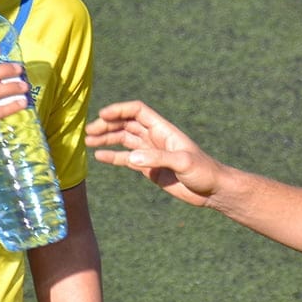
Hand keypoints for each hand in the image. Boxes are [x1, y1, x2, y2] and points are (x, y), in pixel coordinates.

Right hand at [86, 101, 220, 207]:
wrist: (212, 191)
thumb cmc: (204, 172)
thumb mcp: (183, 162)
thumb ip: (158, 159)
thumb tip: (131, 158)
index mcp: (163, 130)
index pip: (137, 112)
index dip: (120, 110)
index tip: (102, 115)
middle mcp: (155, 138)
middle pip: (126, 125)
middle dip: (108, 125)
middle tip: (89, 131)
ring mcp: (151, 153)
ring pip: (124, 140)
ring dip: (107, 138)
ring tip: (88, 140)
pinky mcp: (150, 169)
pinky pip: (127, 159)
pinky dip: (113, 156)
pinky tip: (99, 156)